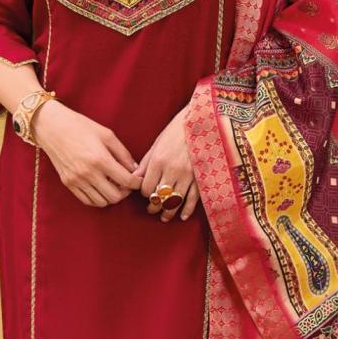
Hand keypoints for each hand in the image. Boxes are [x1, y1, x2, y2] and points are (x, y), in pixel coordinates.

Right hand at [31, 101, 140, 207]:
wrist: (52, 127)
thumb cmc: (80, 126)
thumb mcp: (107, 135)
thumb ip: (123, 153)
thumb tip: (135, 170)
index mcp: (100, 159)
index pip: (127, 181)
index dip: (137, 183)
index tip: (138, 179)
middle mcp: (88, 173)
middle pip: (115, 196)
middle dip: (125, 192)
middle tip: (125, 182)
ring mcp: (77, 180)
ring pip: (102, 202)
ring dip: (111, 196)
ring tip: (112, 184)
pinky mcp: (68, 183)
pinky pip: (87, 201)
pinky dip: (97, 198)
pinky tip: (100, 187)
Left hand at [132, 105, 200, 222]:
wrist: (202, 122)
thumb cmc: (177, 130)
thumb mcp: (157, 143)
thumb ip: (146, 162)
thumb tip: (135, 177)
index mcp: (158, 161)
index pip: (146, 188)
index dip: (144, 193)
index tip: (146, 192)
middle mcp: (172, 170)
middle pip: (159, 197)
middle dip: (154, 206)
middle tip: (152, 209)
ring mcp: (188, 176)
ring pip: (174, 201)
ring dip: (168, 212)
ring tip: (164, 217)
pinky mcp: (200, 177)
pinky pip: (193, 199)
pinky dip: (187, 209)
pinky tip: (182, 216)